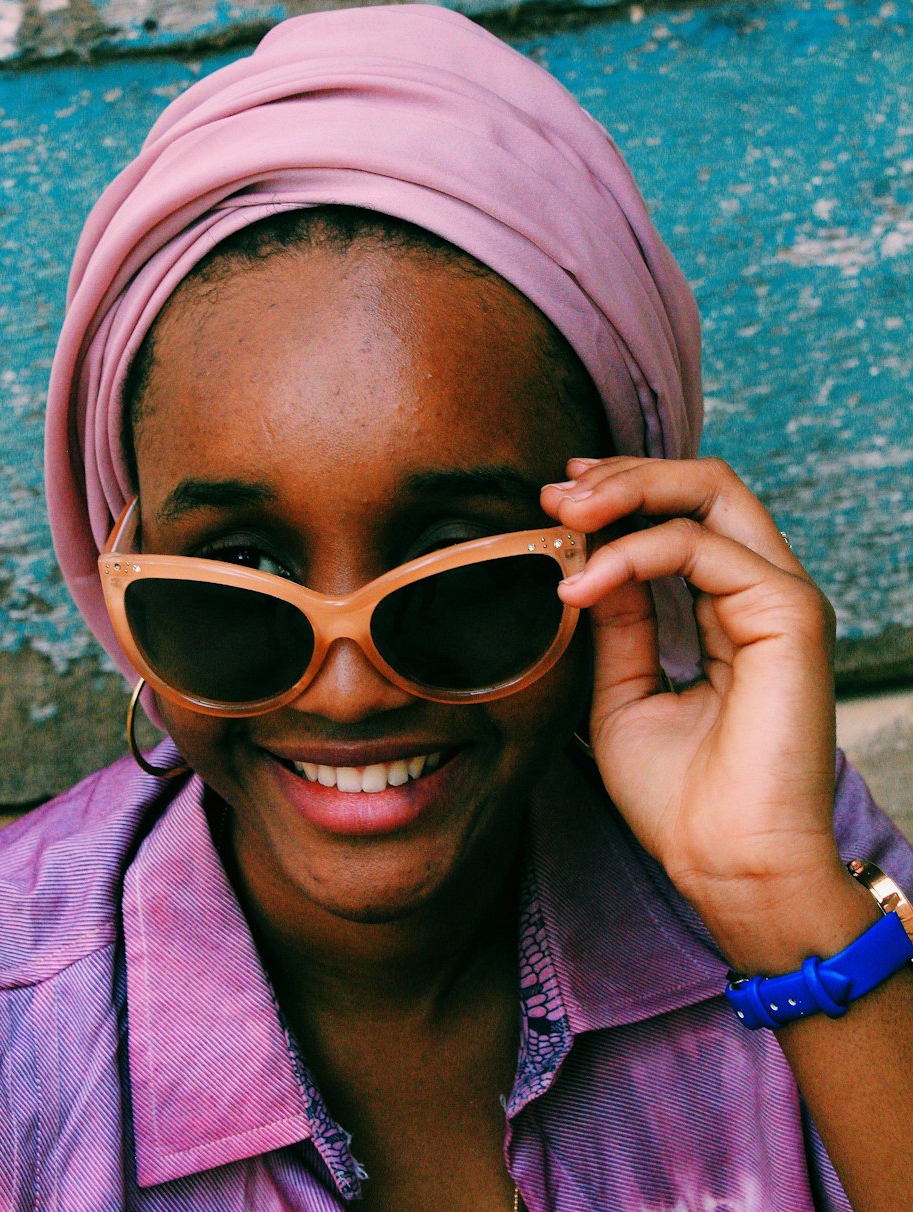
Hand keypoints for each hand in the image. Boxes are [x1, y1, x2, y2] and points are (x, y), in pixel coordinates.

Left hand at [540, 457, 861, 970]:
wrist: (725, 867)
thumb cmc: (679, 800)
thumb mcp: (622, 693)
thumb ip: (615, 622)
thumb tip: (584, 557)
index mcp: (732, 609)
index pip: (685, 515)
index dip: (622, 494)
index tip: (555, 503)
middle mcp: (763, 592)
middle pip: (704, 484)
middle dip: (624, 476)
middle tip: (557, 495)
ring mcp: (782, 597)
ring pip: (711, 492)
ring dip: (628, 491)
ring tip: (565, 517)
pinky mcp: (789, 614)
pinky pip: (700, 548)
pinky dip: (633, 553)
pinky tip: (585, 583)